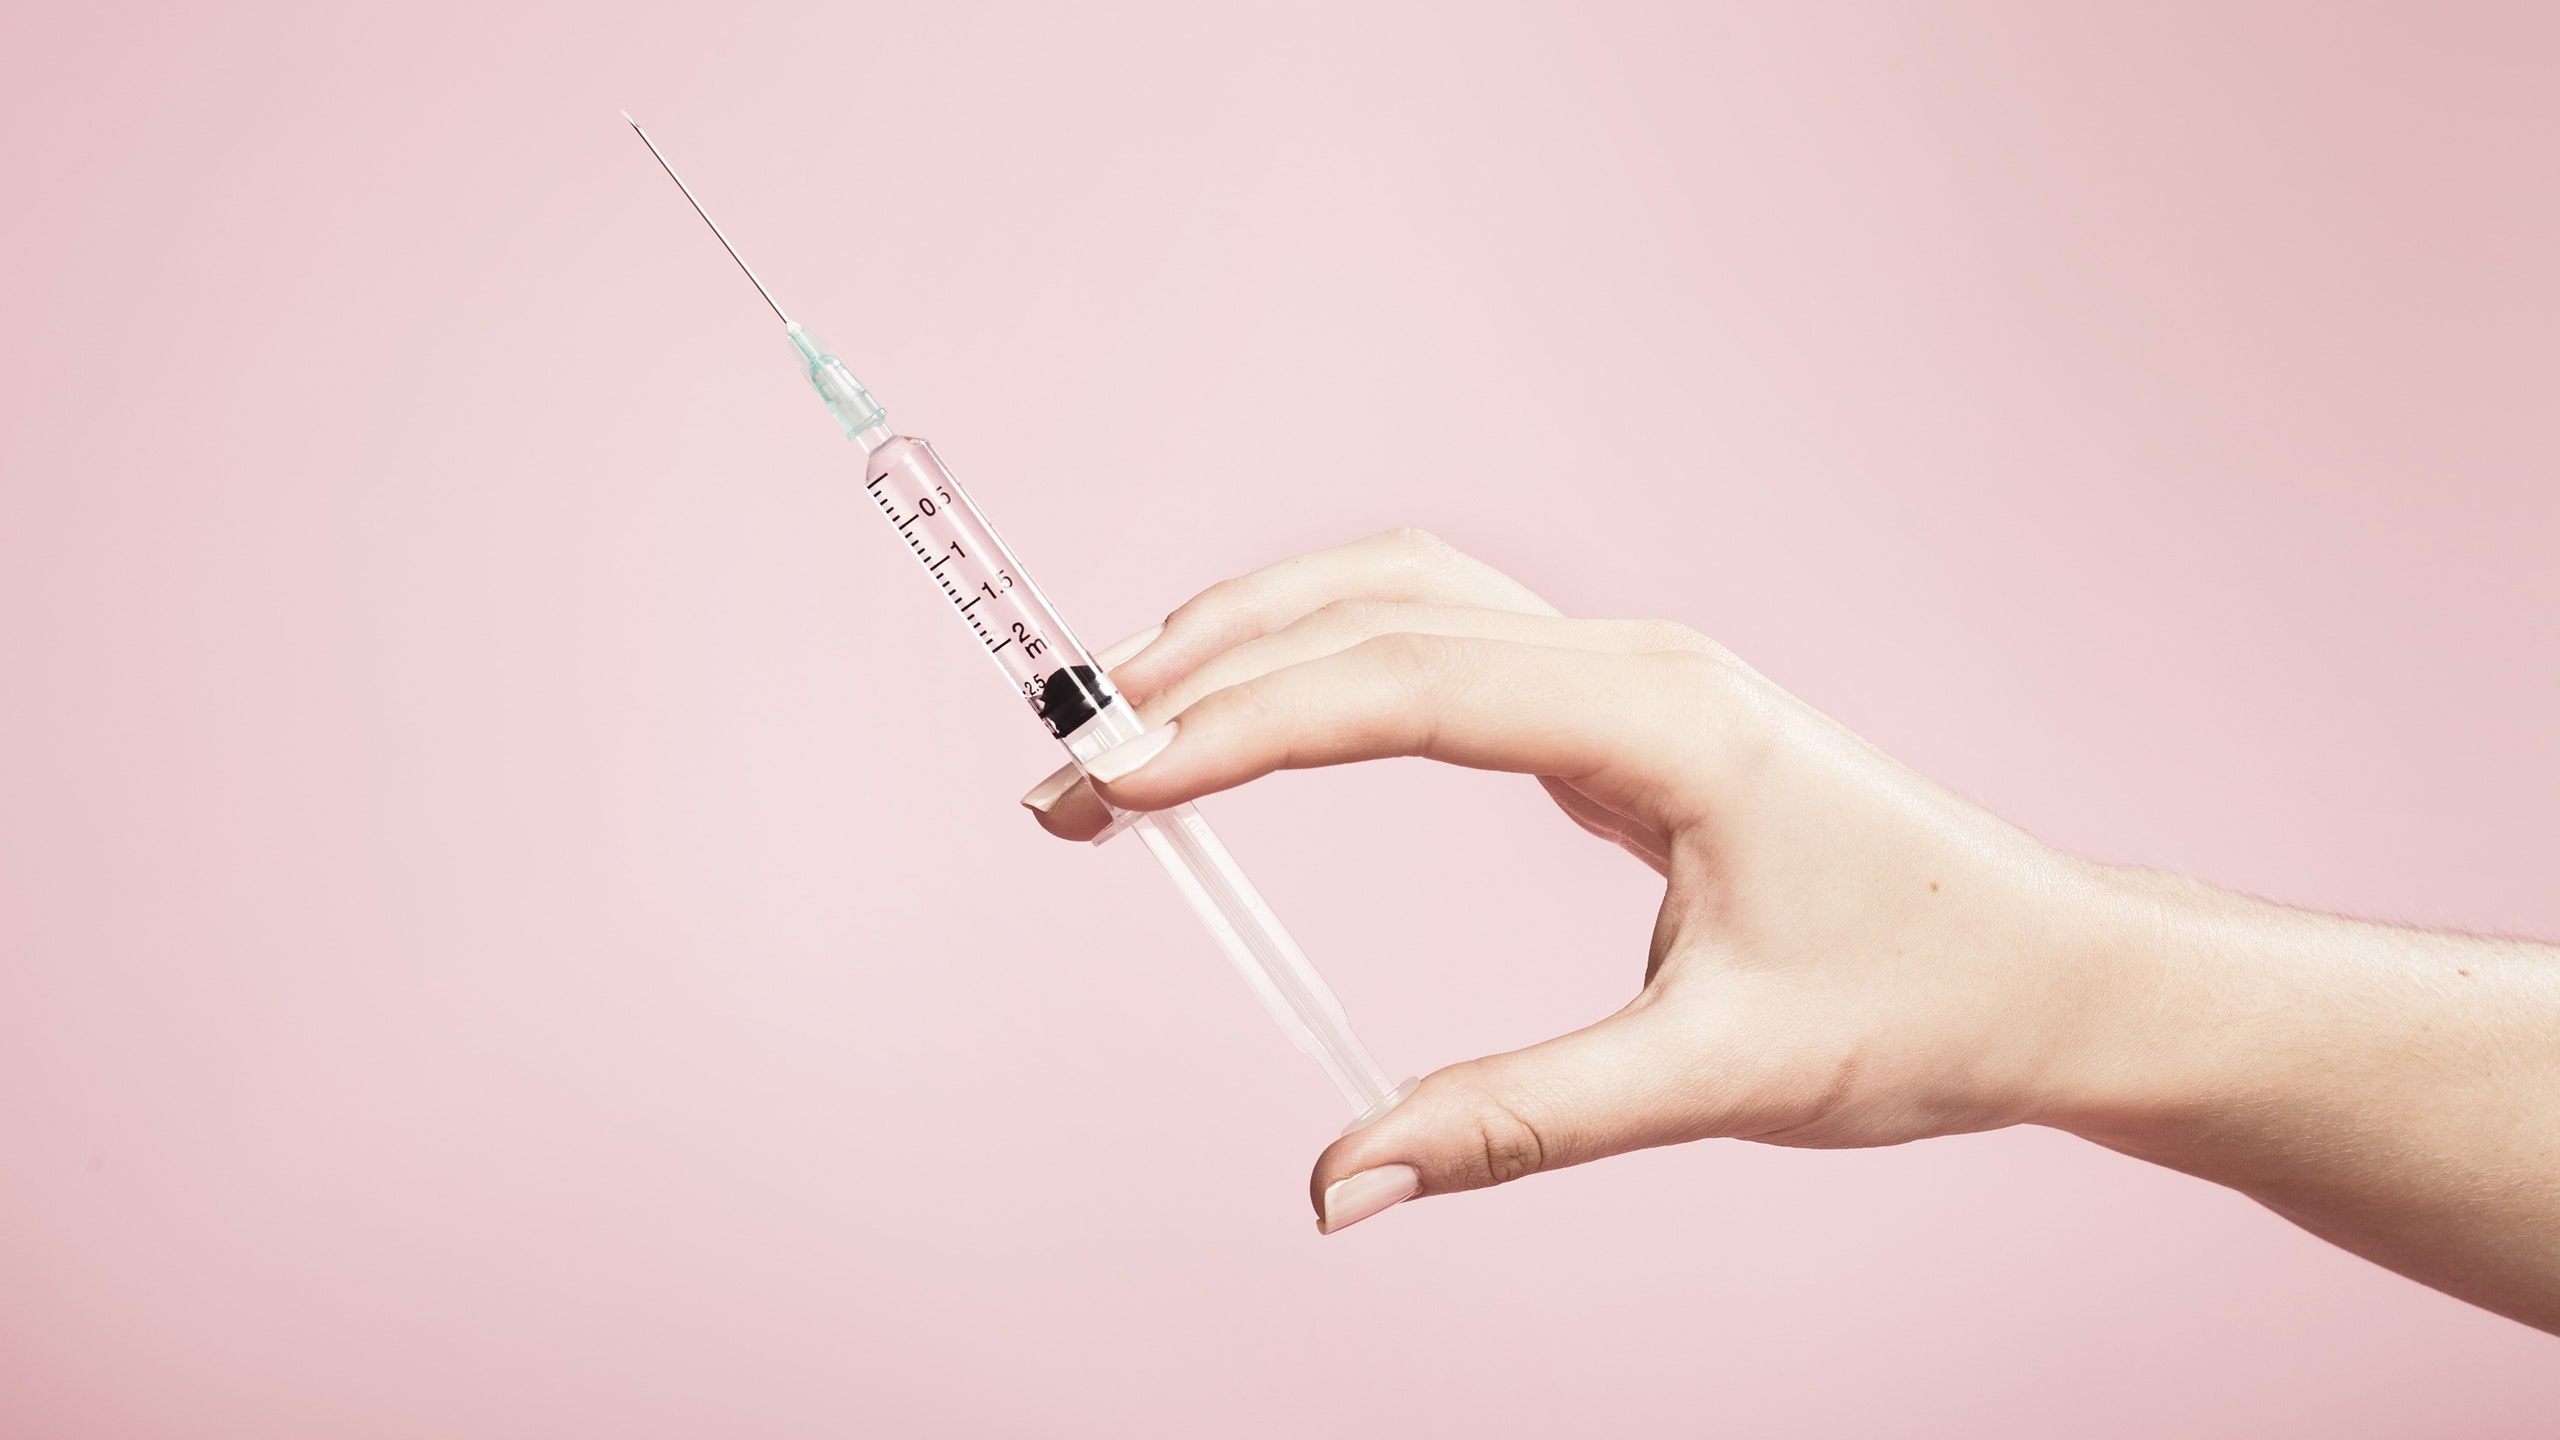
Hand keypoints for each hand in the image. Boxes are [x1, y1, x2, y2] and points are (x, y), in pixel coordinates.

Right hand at [1020, 530, 2128, 1232]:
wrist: (2058, 972)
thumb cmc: (1925, 1003)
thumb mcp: (1720, 1076)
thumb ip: (1517, 1121)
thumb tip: (1338, 1185)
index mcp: (1661, 716)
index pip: (1404, 685)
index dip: (1243, 725)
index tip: (1114, 778)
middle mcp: (1635, 662)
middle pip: (1378, 609)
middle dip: (1213, 672)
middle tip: (1074, 768)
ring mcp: (1628, 675)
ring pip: (1405, 601)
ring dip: (1261, 643)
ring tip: (1129, 723)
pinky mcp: (1621, 714)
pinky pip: (1444, 647)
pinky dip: (1328, 664)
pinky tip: (1265, 715)